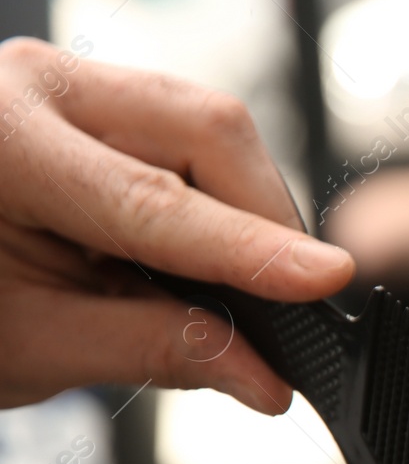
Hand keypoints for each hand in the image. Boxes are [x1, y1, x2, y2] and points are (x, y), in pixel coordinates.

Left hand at [0, 38, 356, 413]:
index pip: (156, 204)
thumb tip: (260, 376)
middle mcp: (35, 90)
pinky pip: (190, 141)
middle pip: (206, 131)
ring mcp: (69, 87)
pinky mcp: (96, 105)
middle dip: (264, 221)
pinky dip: (217, 204)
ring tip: (229, 290)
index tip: (322, 280)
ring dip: (243, 215)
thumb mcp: (32, 348)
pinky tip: (201, 256)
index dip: (250, 250)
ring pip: (210, 131)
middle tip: (289, 306)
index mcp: (0, 146)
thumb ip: (155, 351)